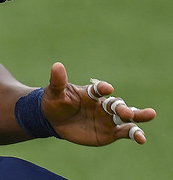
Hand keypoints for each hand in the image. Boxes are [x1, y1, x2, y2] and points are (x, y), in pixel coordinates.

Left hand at [41, 62, 155, 145]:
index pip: (98, 89)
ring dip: (137, 116)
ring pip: (126, 116)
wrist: (54, 119)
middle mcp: (102, 104)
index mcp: (90, 92)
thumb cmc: (55, 101)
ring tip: (150, 114)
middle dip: (121, 106)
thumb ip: (58, 81)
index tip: (107, 88)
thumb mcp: (54, 92)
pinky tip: (141, 138)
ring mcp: (107, 118)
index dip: (102, 88)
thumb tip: (57, 65)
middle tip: (125, 111)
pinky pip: (125, 132)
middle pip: (115, 103)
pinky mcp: (110, 132)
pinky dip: (134, 134)